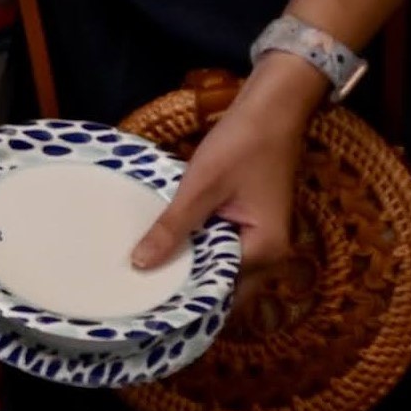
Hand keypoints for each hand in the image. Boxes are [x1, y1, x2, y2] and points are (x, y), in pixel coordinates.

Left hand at [131, 55, 322, 275]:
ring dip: (190, 264)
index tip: (145, 302)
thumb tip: (140, 265)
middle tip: (138, 292)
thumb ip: (173, 228)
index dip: (184, 296)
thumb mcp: (200, 187)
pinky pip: (222, 245)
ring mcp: (262, 238)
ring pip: (220, 264)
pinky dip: (197, 246)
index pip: (220, 290)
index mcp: (264, 252)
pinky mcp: (251, 222)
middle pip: (222, 283)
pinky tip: (167, 242)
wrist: (272, 108)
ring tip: (145, 273)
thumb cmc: (241, 145)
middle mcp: (269, 254)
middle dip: (185, 285)